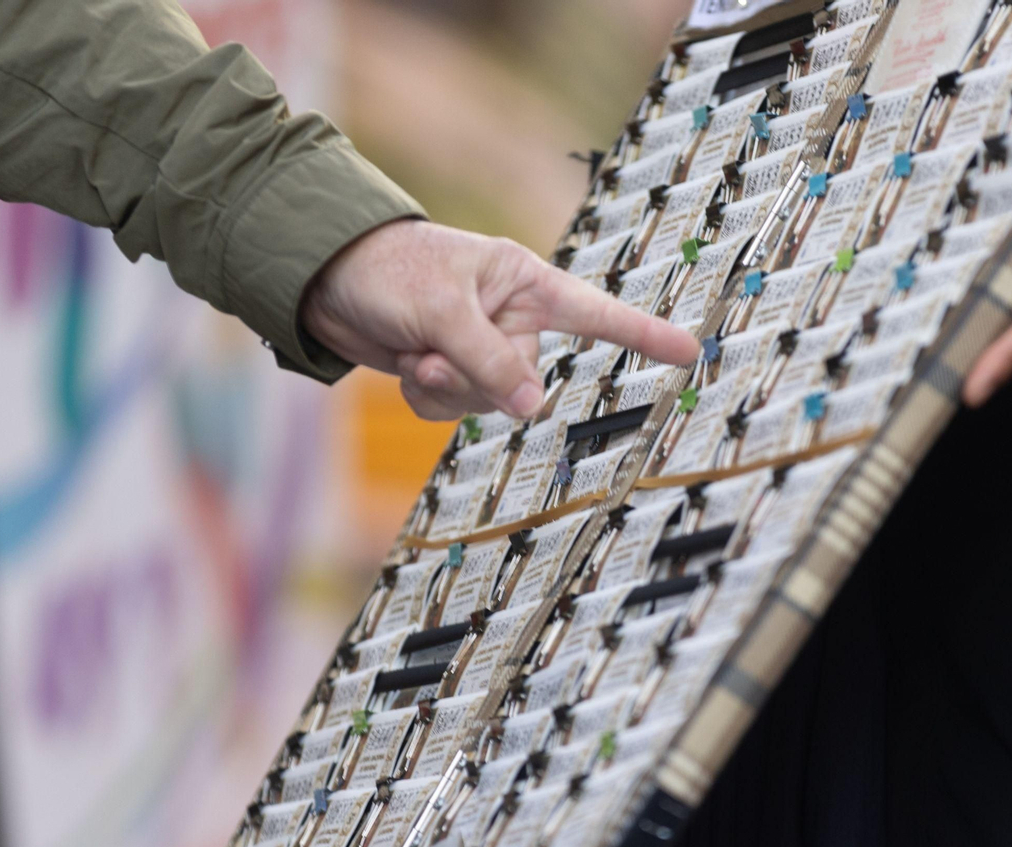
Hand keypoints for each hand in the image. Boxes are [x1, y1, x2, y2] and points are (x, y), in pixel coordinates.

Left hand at [302, 220, 699, 419]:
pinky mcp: (447, 368)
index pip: (597, 314)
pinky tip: (404, 368)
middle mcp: (509, 317)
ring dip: (446, 390)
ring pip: (487, 403)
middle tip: (432, 350)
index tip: (690, 352)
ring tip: (414, 355)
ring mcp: (479, 347)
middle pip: (524, 379)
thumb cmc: (386, 270)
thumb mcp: (443, 313)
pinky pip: (454, 410)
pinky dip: (428, 398)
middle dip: (476, 378)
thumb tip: (533, 407)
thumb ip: (490, 361)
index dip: (644, 335)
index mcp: (524, 284)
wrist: (321, 278)